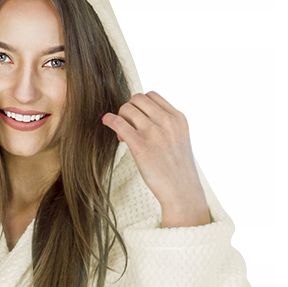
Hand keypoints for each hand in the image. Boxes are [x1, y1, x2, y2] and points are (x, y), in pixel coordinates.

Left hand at [101, 92, 211, 226]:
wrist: (181, 191)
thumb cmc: (178, 170)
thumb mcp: (180, 139)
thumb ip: (167, 125)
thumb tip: (145, 118)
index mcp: (177, 117)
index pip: (152, 95)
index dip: (141, 105)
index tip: (138, 120)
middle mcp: (166, 121)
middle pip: (137, 99)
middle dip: (129, 110)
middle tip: (128, 127)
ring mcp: (153, 132)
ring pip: (127, 108)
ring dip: (120, 117)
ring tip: (123, 135)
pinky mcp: (140, 145)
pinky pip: (118, 122)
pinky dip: (109, 120)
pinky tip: (106, 122)